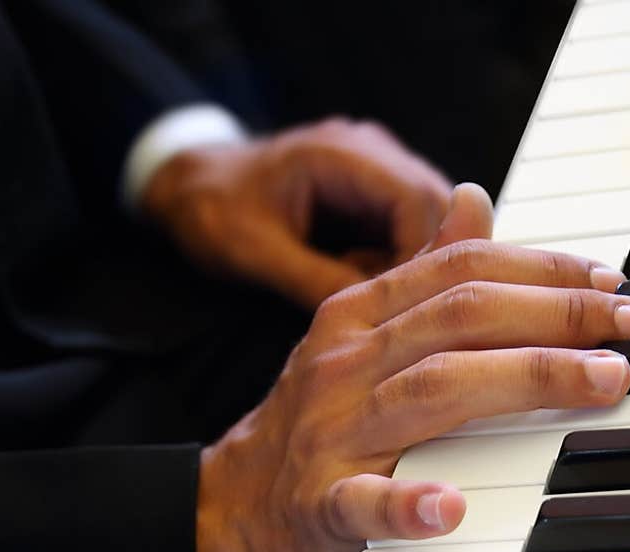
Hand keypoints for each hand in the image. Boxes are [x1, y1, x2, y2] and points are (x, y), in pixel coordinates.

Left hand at [142, 117, 452, 308]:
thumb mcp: (256, 254)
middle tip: (401, 316)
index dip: (428, 258)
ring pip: (433, 227)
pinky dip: (400, 271)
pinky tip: (370, 294)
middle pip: (440, 212)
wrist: (189, 190)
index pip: (419, 202)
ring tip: (380, 305)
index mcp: (343, 154)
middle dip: (430, 268)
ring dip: (418, 271)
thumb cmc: (212, 211)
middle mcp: (372, 156)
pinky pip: (410, 239)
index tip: (410, 308)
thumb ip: (316, 281)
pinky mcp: (374, 203)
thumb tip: (376, 318)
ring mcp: (377, 177)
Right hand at [195, 185, 629, 551]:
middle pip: (462, 318)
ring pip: (433, 391)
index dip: (546, 268)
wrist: (224, 518)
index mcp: (359, 317)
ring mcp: (330, 435)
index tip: (615, 284)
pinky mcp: (318, 507)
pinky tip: (452, 506)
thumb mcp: (360, 339)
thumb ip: (421, 277)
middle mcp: (345, 362)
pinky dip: (407, 504)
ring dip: (523, 382)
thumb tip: (474, 202)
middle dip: (558, 315)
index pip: (463, 270)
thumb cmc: (313, 433)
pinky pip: (363, 504)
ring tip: (598, 384)